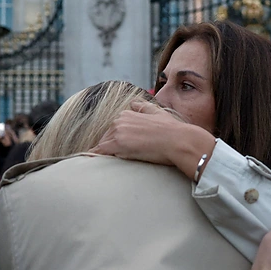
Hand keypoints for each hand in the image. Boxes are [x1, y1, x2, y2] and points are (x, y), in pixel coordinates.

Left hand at [91, 102, 215, 177]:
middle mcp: (119, 120)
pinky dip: (94, 158)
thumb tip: (133, 103)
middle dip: (109, 150)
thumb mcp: (158, 112)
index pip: (114, 131)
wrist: (179, 141)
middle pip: (106, 138)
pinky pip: (98, 153)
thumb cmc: (173, 130)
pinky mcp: (117, 145)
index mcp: (127, 114)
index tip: (120, 152)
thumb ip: (144, 107)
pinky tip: (91, 165)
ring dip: (102, 156)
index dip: (116, 142)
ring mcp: (117, 132)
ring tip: (102, 167)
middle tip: (114, 162)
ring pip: (102, 146)